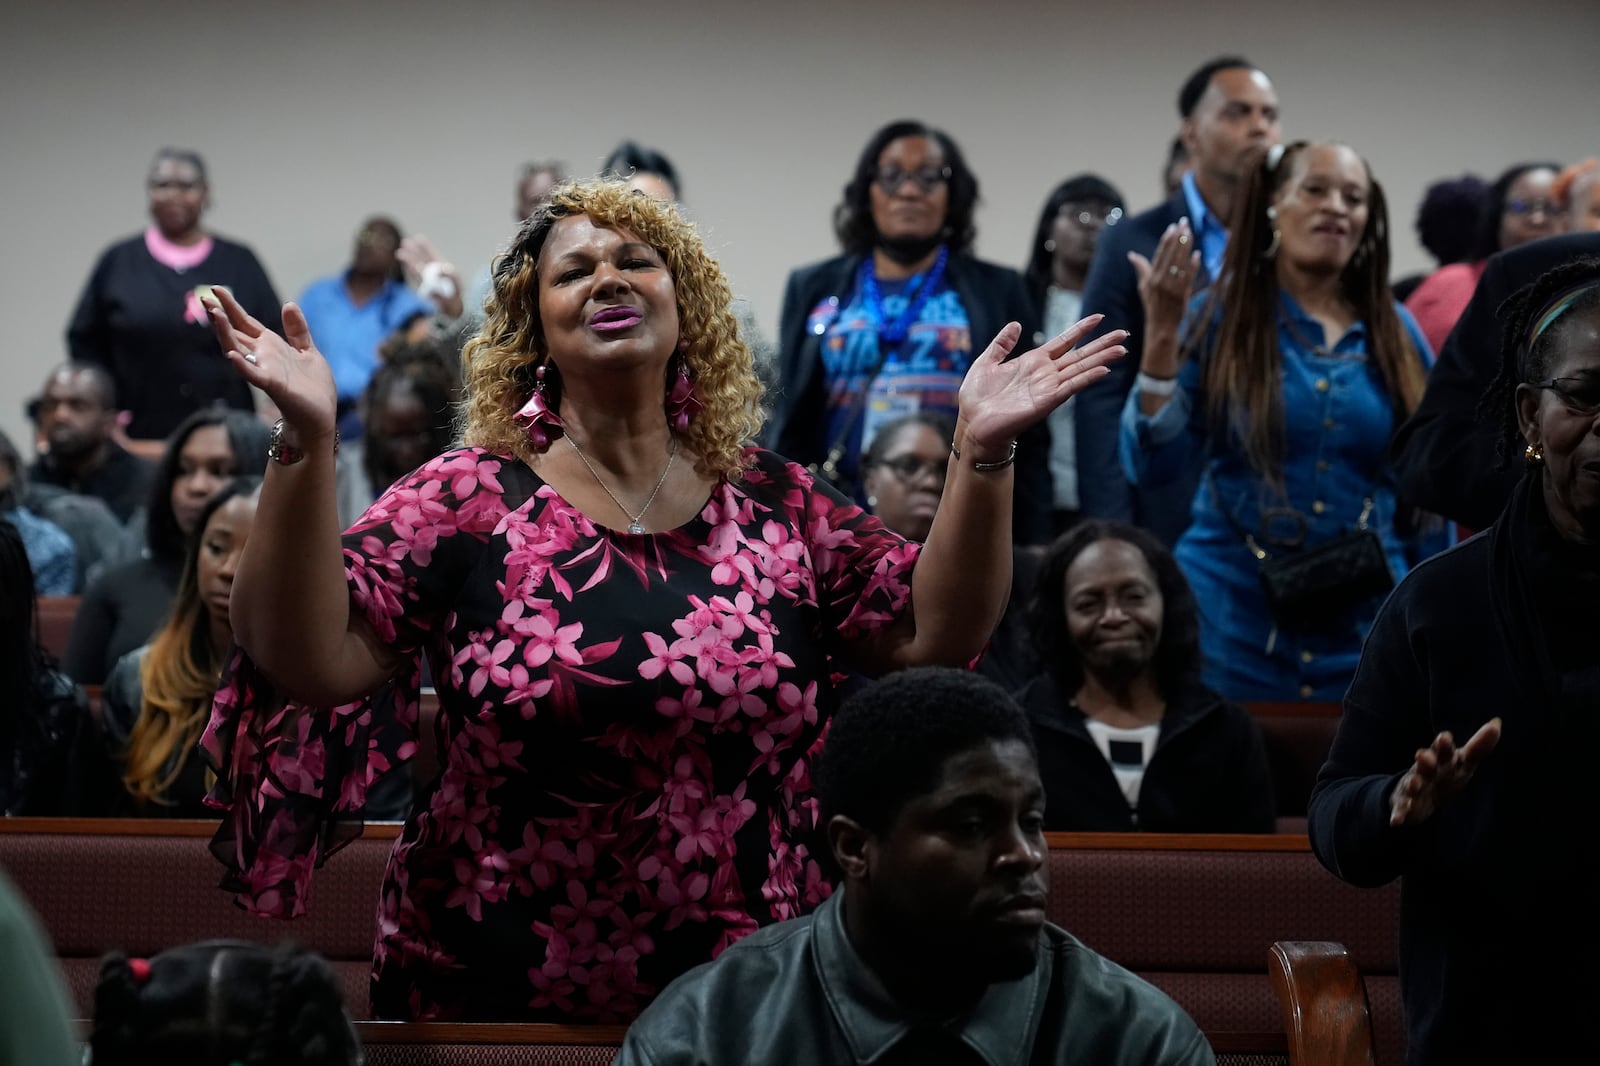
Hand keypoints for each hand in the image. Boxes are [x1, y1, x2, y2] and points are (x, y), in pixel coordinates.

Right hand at [204, 288, 337, 441]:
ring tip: (214, 314)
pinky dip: (242, 365)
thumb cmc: (313, 388)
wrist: (320, 416)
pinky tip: (231, 354)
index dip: (231, 306)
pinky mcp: (273, 385)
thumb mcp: (308, 351)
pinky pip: (254, 374)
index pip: (246, 323)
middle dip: (220, 316)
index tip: (215, 289)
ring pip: (238, 349)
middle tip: (204, 298)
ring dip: (225, 333)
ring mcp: (265, 370)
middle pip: (236, 332)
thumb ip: (297, 330)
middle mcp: (263, 356)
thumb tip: (288, 304)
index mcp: (271, 346)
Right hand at [398, 235, 463, 317]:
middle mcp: (432, 272)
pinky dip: (413, 271)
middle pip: (421, 259)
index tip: (418, 237)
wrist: (453, 307)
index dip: (425, 247)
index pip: (431, 254)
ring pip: (416, 267)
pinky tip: (407, 264)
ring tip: (399, 253)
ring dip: (409, 260)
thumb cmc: (455, 292)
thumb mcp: (456, 280)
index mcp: (440, 267)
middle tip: (405, 242)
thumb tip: (443, 270)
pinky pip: (417, 278)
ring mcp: (426, 279)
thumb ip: (450, 274)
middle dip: (414, 251)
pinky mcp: (423, 287)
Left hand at [956, 315, 1127, 457]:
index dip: (1081, 329)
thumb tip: (1016, 324)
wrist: (972, 424)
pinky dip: (1087, 378)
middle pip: (1079, 355)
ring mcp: (1047, 388)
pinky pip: (1070, 387)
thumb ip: (1001, 344)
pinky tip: (1103, 370)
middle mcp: (1045, 374)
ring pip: (1080, 369)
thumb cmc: (977, 398)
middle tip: (1124, 334)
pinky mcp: (1046, 402)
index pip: (1063, 341)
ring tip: (1122, 350)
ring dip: (1101, 359)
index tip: (1099, 317)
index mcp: (1032, 362)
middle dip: (1101, 344)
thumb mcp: (986, 362)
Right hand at [1129, 218, 1201, 345]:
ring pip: (1180, 263)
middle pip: (1171, 255)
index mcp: (1151, 278)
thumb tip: (1131, 254)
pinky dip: (1193, 265)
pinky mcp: (1182, 294)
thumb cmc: (1152, 304)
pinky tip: (1197, 254)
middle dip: (1178, 237)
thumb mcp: (1143, 286)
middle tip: (1184, 223)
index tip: (1172, 227)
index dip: (1167, 240)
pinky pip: (1188, 277)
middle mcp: (1160, 281)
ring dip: (1186, 247)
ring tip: (1190, 232)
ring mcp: (1172, 288)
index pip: (1160, 254)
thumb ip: (1141, 268)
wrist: (1161, 325)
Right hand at [1388, 718, 1501, 826]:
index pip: (1443, 749)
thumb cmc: (1445, 774)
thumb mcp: (1463, 762)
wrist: (1418, 795)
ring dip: (1413, 784)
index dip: (1443, 745)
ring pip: (1412, 784)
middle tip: (1423, 756)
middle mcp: (1425, 769)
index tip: (1444, 738)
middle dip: (1425, 760)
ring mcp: (1413, 786)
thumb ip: (1478, 746)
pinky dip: (1398, 814)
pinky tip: (1396, 821)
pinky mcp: (1404, 804)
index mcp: (1440, 758)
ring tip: (1414, 785)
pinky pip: (1401, 809)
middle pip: (1425, 763)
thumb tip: (1497, 722)